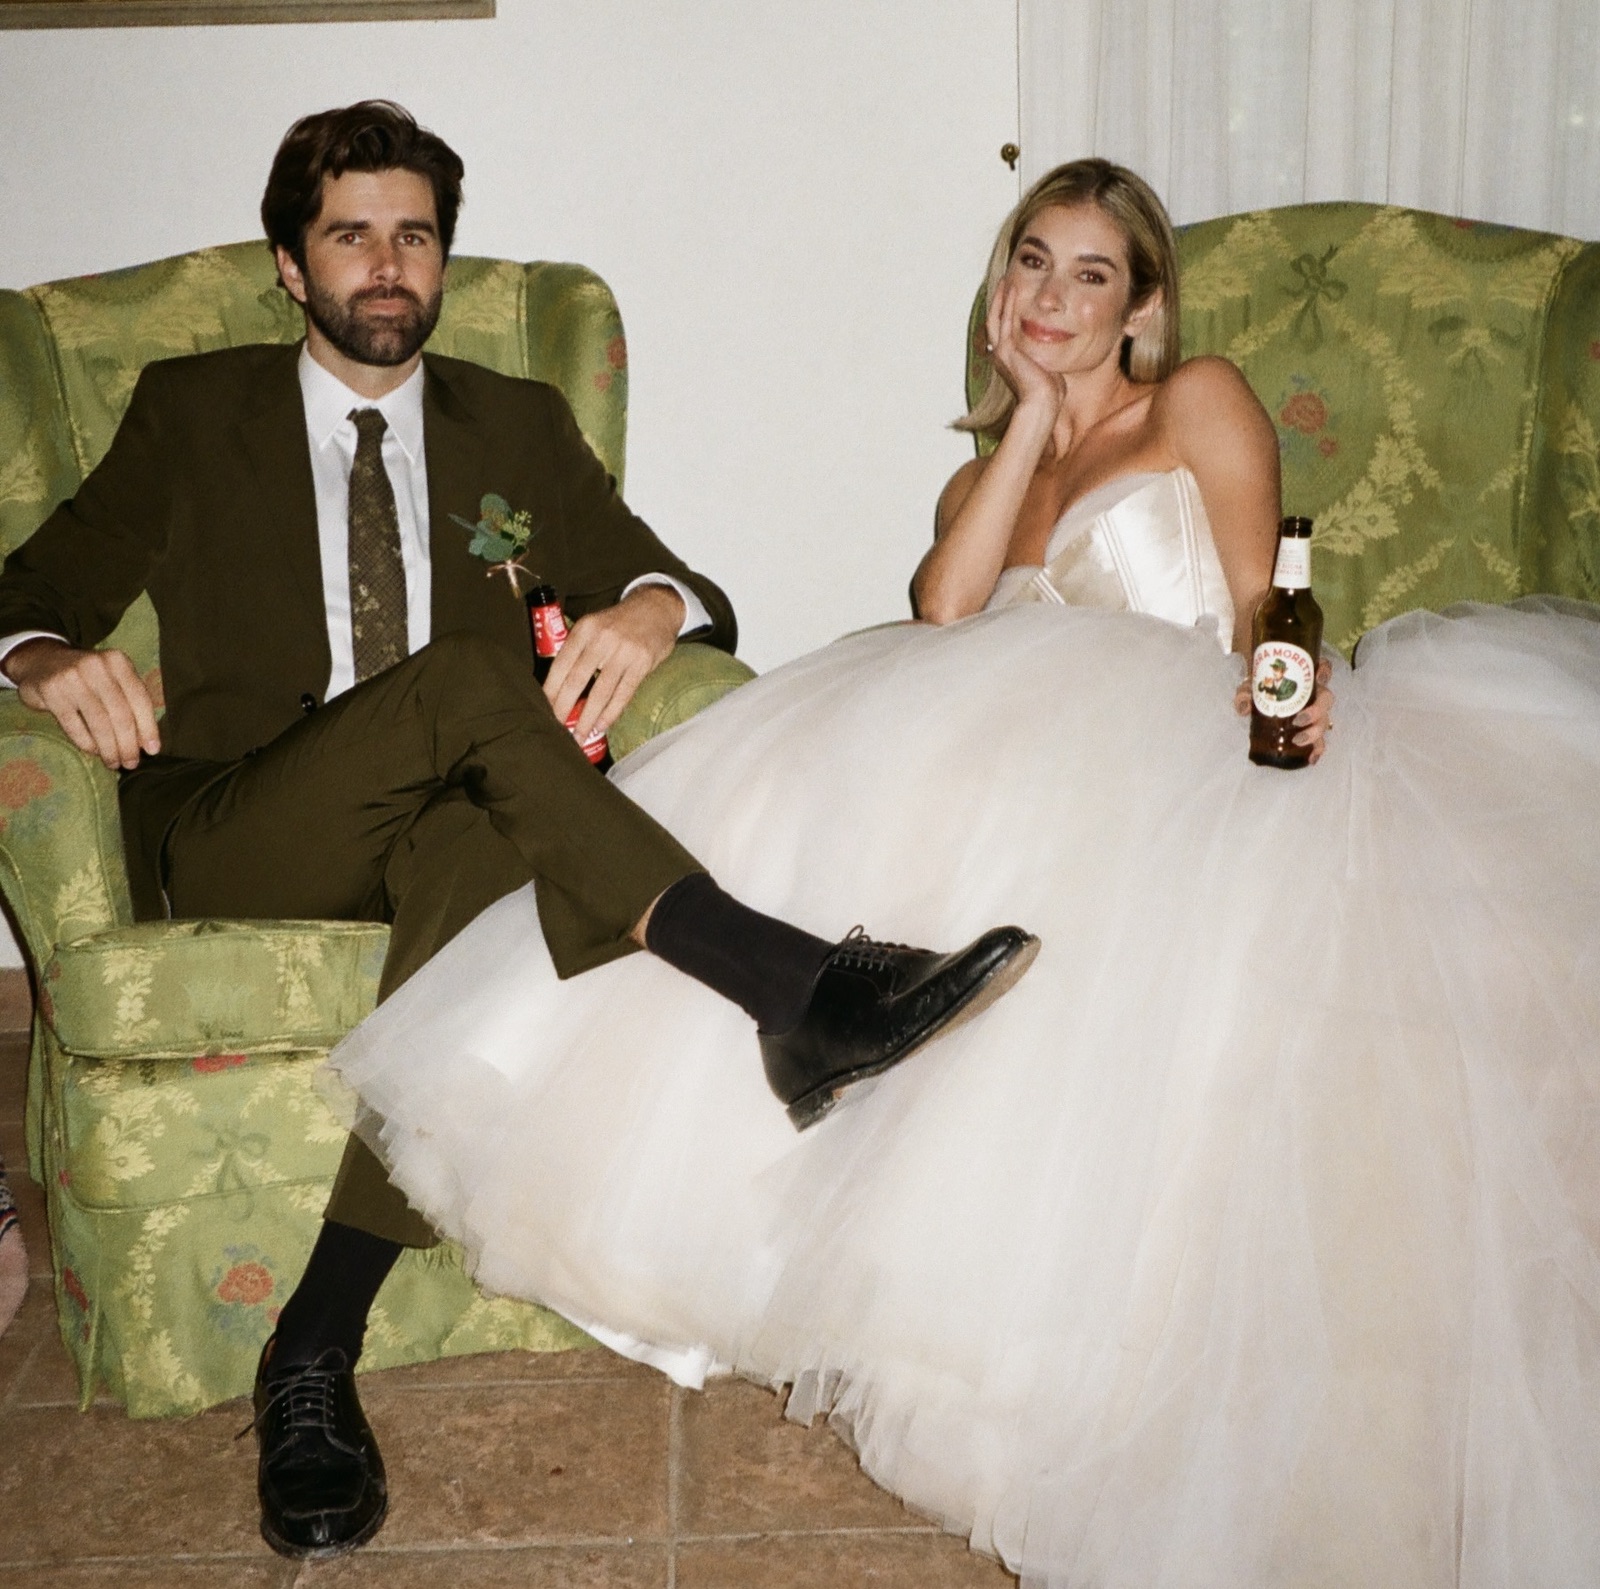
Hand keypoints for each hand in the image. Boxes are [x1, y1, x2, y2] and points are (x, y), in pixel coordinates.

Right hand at [4, 638, 160, 769]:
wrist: (39, 662)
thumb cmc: (87, 678)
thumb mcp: (112, 680)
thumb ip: (130, 703)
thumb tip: (146, 743)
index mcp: (118, 662)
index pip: (140, 699)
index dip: (148, 728)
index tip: (153, 751)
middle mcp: (97, 666)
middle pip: (121, 714)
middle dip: (128, 744)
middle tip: (131, 763)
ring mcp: (72, 677)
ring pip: (99, 722)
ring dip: (109, 748)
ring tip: (114, 763)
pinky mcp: (51, 691)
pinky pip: (74, 725)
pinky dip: (86, 743)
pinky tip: (94, 752)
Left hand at [544, 584, 684, 742]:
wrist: (656, 607)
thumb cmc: (619, 622)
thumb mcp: (594, 626)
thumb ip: (579, 649)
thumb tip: (559, 687)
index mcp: (584, 629)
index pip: (560, 664)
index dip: (550, 690)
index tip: (542, 710)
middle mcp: (601, 640)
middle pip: (576, 681)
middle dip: (564, 709)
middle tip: (555, 729)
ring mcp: (623, 652)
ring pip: (600, 693)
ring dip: (587, 719)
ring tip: (578, 737)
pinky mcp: (642, 664)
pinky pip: (622, 694)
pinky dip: (610, 713)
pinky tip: (600, 726)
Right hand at [985, 278, 1066, 428]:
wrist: (1043, 404)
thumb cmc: (1050, 392)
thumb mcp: (1048, 368)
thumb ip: (1047, 356)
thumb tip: (1059, 349)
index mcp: (1009, 359)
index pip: (1003, 329)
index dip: (1006, 311)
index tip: (1012, 293)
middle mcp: (1000, 355)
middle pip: (994, 320)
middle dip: (999, 300)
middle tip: (1005, 281)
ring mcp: (1001, 352)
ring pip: (996, 318)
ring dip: (1001, 298)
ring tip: (1006, 279)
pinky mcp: (1006, 350)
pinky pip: (1005, 321)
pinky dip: (1008, 304)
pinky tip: (1013, 288)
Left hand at [1234, 657, 1335, 763]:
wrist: (1260, 702)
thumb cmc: (1259, 689)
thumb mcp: (1249, 688)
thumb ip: (1245, 694)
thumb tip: (1244, 708)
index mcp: (1304, 680)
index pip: (1322, 669)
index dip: (1325, 671)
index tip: (1319, 677)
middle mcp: (1314, 696)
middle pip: (1326, 700)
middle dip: (1316, 711)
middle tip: (1298, 721)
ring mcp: (1315, 714)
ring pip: (1324, 721)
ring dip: (1314, 732)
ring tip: (1297, 741)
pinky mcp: (1310, 731)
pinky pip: (1320, 741)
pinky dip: (1317, 749)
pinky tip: (1311, 759)